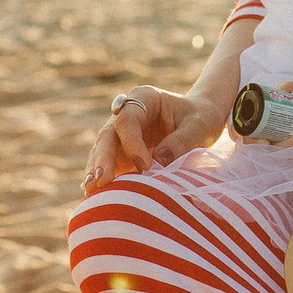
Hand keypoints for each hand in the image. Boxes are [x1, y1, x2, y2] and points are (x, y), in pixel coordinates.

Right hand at [83, 84, 224, 190]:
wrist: (201, 120)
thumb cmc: (201, 118)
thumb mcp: (199, 126)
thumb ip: (180, 141)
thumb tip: (158, 162)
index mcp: (145, 98)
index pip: (128, 121)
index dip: (132, 144)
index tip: (145, 166)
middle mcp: (127, 114)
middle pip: (108, 135)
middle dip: (103, 159)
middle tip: (102, 180)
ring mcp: (122, 134)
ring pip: (102, 151)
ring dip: (96, 170)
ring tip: (91, 189)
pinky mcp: (122, 152)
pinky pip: (108, 164)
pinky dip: (102, 178)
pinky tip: (96, 194)